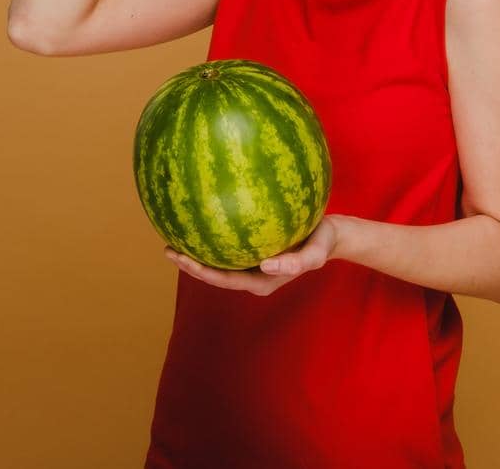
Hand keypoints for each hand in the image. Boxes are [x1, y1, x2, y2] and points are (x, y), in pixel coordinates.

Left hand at [163, 215, 339, 295]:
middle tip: (168, 249)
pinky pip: (228, 244)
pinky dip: (211, 236)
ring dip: (196, 251)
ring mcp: (251, 262)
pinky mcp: (253, 248)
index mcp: (261, 280)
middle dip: (190, 264)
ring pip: (218, 259)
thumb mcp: (315, 254)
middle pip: (215, 272)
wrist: (331, 233)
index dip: (201, 271)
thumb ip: (295, 263)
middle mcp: (252, 273)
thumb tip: (266, 266)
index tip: (182, 260)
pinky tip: (200, 219)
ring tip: (174, 237)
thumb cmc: (323, 242)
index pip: (225, 279)